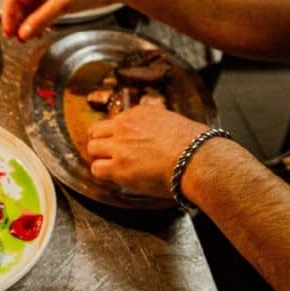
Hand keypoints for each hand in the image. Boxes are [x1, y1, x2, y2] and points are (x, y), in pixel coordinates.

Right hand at [1, 0, 122, 40]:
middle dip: (18, 21)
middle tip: (19, 39)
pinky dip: (42, 21)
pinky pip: (45, 10)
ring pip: (33, 8)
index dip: (8, 16)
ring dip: (30, 23)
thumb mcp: (63, 4)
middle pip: (21, 3)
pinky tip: (45, 30)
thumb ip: (40, 19)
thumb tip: (23, 32)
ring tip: (31, 38)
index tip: (9, 34)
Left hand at [87, 106, 207, 198]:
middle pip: (97, 130)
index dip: (118, 135)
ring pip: (92, 148)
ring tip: (112, 168)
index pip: (116, 121)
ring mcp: (120, 145)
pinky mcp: (119, 166)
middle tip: (111, 156)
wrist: (197, 159)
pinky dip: (103, 174)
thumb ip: (159, 124)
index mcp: (140, 113)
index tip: (124, 144)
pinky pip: (97, 169)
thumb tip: (162, 133)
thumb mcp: (174, 122)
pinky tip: (115, 178)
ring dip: (100, 158)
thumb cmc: (195, 146)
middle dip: (102, 143)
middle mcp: (125, 125)